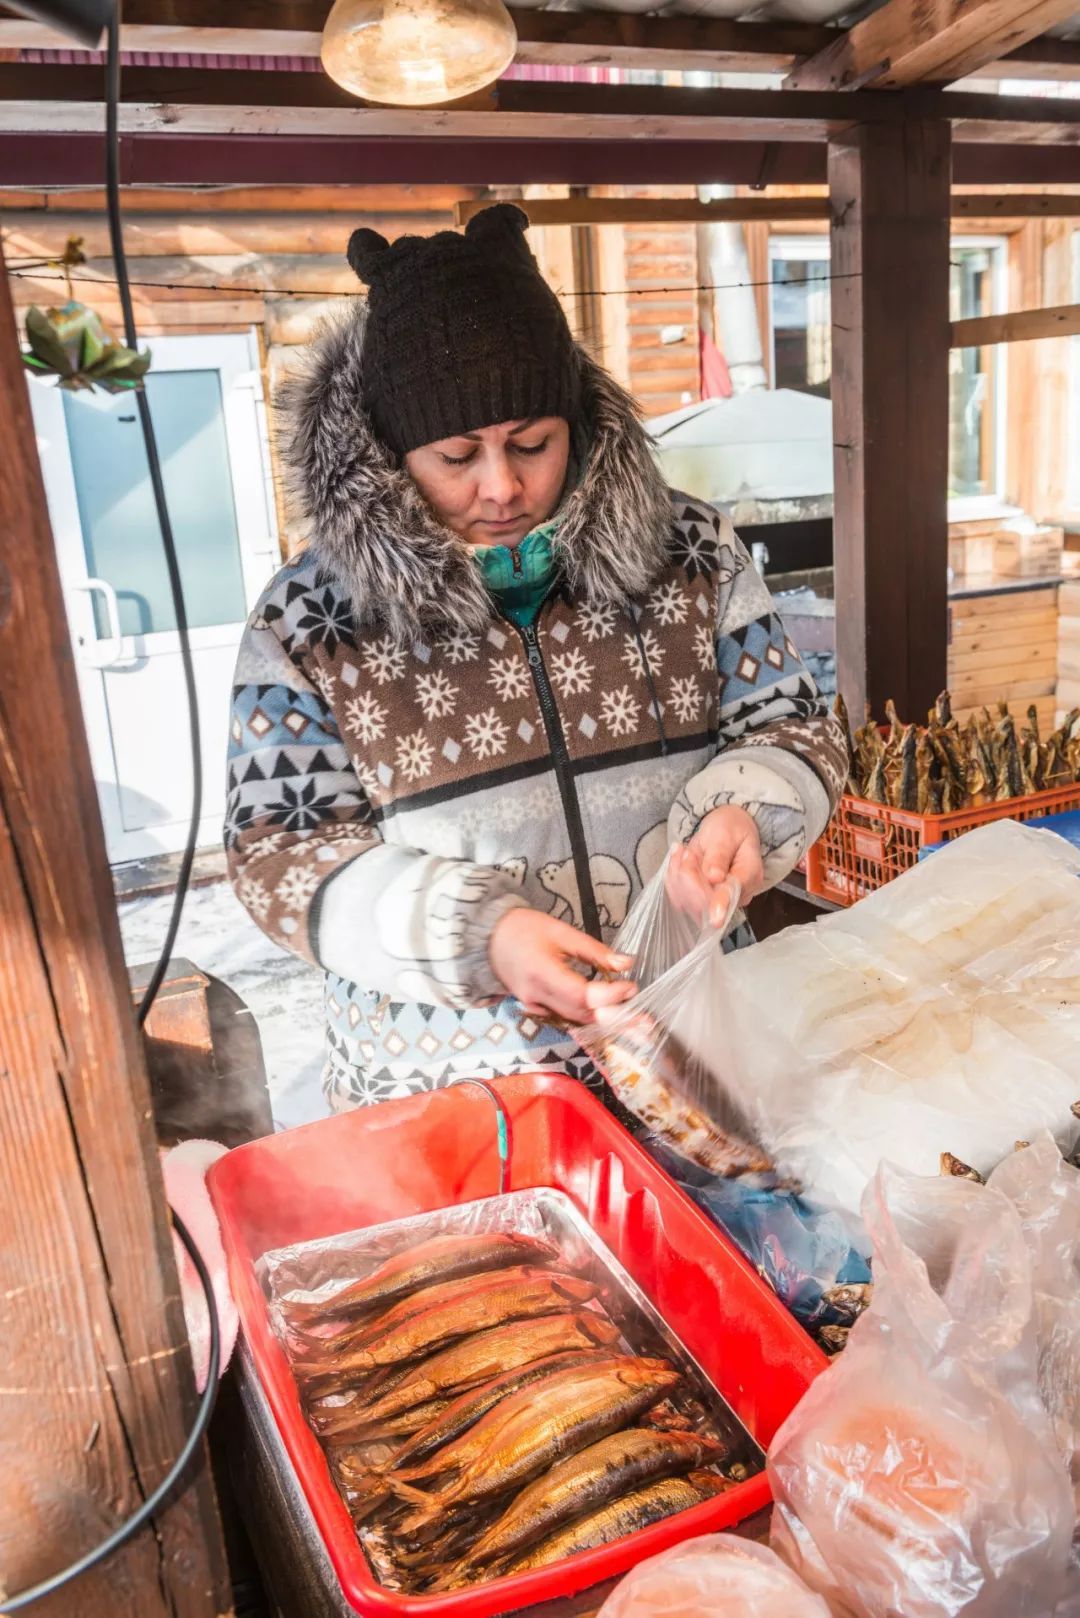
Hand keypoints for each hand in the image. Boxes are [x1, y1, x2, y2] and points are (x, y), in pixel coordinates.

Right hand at [489, 908, 636, 1024]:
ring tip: (637, 1024)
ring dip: (608, 1023)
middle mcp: (537, 997)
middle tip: (646, 1020)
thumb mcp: (561, 931)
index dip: (610, 996)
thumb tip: (626, 964)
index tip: (631, 987)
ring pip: (577, 1021)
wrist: (489, 940)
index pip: (582, 995)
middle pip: (582, 1015)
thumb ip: (594, 951)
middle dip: (617, 1018)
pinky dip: (591, 1019)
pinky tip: (612, 1021)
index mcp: (541, 973)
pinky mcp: (538, 1010)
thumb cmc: (524, 929)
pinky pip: (568, 1019)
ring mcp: (535, 1007)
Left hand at [666, 805, 764, 927]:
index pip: (733, 894)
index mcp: (749, 875)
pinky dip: (674, 879)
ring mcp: (719, 902)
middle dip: (688, 876)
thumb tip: (714, 878)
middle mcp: (737, 895)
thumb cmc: (730, 830)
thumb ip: (719, 856)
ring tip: (687, 852)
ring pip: (689, 901)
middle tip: (687, 851)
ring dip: (679, 875)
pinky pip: (679, 898)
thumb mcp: (725, 834)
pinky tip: (681, 861)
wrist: (727, 831)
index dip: (721, 904)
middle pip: (706, 901)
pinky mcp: (702, 903)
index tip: (715, 920)